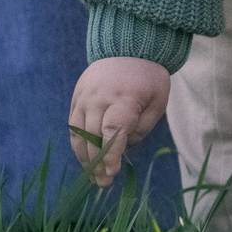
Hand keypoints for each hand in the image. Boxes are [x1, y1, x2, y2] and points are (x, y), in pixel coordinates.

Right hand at [68, 56, 171, 188]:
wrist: (128, 49)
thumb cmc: (148, 79)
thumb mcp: (158, 101)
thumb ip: (142, 127)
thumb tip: (124, 148)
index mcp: (124, 98)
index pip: (113, 131)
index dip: (111, 154)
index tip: (113, 172)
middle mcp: (100, 98)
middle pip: (93, 137)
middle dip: (98, 163)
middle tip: (104, 183)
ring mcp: (85, 97)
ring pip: (79, 134)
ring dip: (85, 158)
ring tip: (94, 176)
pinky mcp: (76, 97)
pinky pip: (73, 126)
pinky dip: (78, 145)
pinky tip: (86, 159)